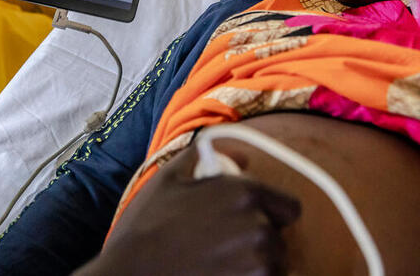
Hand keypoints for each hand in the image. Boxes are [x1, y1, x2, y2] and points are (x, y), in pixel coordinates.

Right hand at [75, 148, 300, 275]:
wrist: (130, 274)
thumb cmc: (146, 227)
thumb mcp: (169, 178)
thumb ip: (206, 155)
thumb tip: (242, 156)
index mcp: (244, 193)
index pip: (289, 207)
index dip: (271, 213)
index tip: (250, 221)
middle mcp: (258, 228)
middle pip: (278, 239)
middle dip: (258, 241)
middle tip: (224, 244)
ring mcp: (258, 265)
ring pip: (273, 265)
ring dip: (254, 266)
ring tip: (219, 263)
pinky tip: (219, 275)